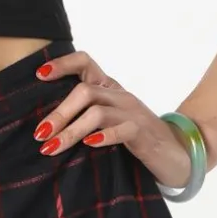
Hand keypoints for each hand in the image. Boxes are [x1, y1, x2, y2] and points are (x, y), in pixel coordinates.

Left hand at [32, 48, 193, 189]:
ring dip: (71, 130)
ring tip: (52, 147)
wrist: (177, 154)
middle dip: (59, 113)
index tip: (39, 75)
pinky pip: (122, 129)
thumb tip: (44, 125)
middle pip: (85, 91)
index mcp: (109, 89)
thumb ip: (84, 117)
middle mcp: (120, 96)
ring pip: (97, 112)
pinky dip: (104, 137)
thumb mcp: (108, 122)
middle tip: (40, 134)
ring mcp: (133, 113)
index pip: (85, 62)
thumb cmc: (135, 139)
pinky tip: (89, 144)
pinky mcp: (143, 133)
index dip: (62, 64)